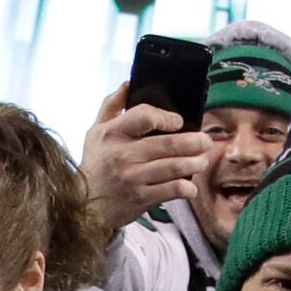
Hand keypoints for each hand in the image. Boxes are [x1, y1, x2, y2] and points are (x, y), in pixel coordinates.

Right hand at [79, 86, 209, 233]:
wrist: (85, 206)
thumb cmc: (96, 165)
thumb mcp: (95, 132)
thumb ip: (112, 106)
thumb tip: (128, 84)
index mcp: (112, 133)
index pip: (144, 116)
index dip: (166, 117)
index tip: (178, 121)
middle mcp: (122, 154)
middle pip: (168, 144)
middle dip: (194, 142)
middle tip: (206, 141)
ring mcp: (133, 178)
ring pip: (174, 167)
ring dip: (195, 163)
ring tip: (202, 160)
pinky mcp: (140, 198)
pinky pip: (171, 190)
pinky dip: (186, 188)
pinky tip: (190, 187)